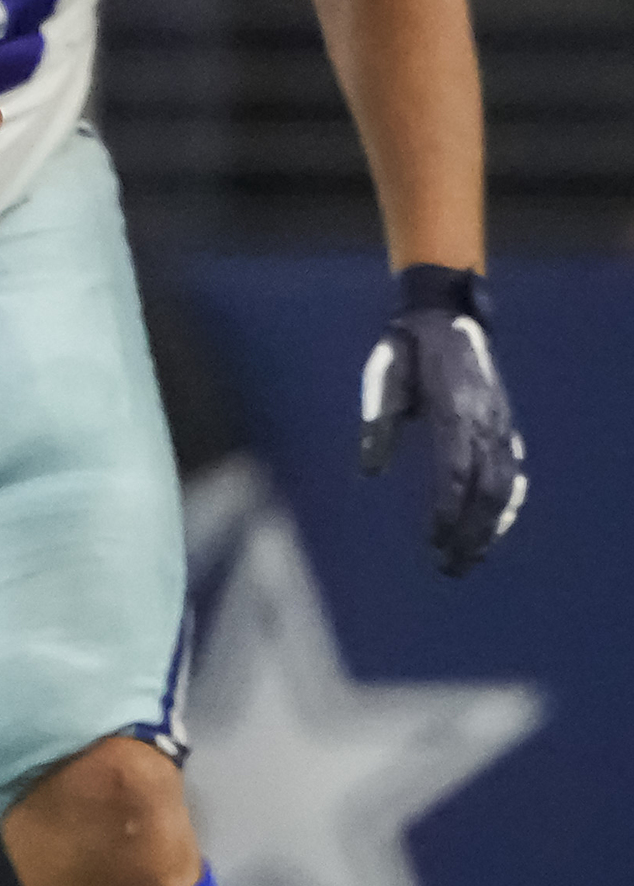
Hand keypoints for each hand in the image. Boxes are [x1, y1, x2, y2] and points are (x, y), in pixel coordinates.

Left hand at [359, 265, 524, 574]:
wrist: (446, 317)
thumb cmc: (406, 349)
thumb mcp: (382, 376)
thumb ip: (378, 422)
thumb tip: (371, 470)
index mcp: (456, 409)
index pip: (456, 472)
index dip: (447, 512)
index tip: (433, 543)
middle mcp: (487, 421)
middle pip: (486, 490)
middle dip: (471, 533)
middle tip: (450, 568)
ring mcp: (502, 424)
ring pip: (505, 486)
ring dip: (489, 527)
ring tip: (468, 560)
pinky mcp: (504, 426)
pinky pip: (514, 472)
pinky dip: (507, 505)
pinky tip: (493, 529)